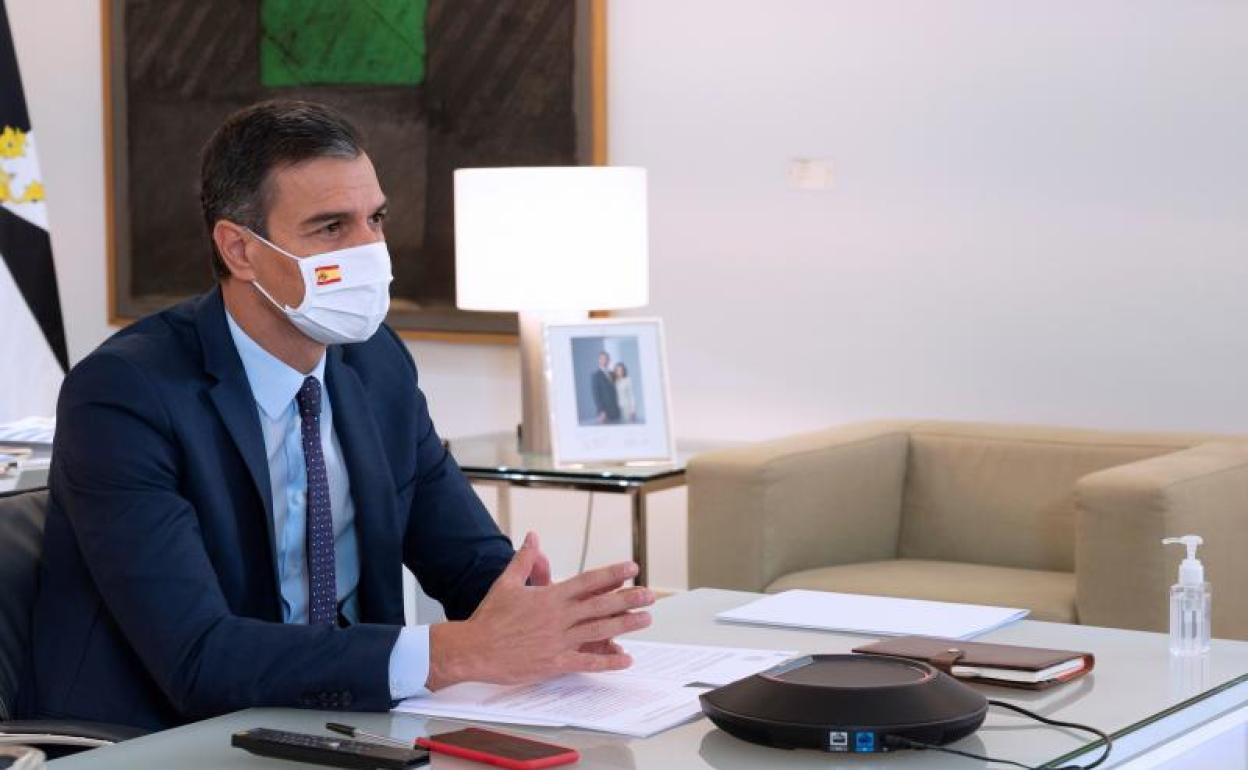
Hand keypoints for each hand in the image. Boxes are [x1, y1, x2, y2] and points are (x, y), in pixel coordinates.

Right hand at [427, 532, 653, 688]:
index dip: (612, 574)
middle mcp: (558, 617)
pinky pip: (586, 661)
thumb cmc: (489, 617)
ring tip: (646, 618)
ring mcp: (558, 640)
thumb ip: (524, 560)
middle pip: (600, 605)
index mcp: (550, 596)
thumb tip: (532, 537)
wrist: (473, 648)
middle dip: (628, 599)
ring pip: (599, 631)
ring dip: (625, 624)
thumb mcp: (506, 583)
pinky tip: (625, 659)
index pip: (588, 581)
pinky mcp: (554, 662)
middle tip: (650, 594)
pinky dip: (607, 661)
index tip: (632, 567)